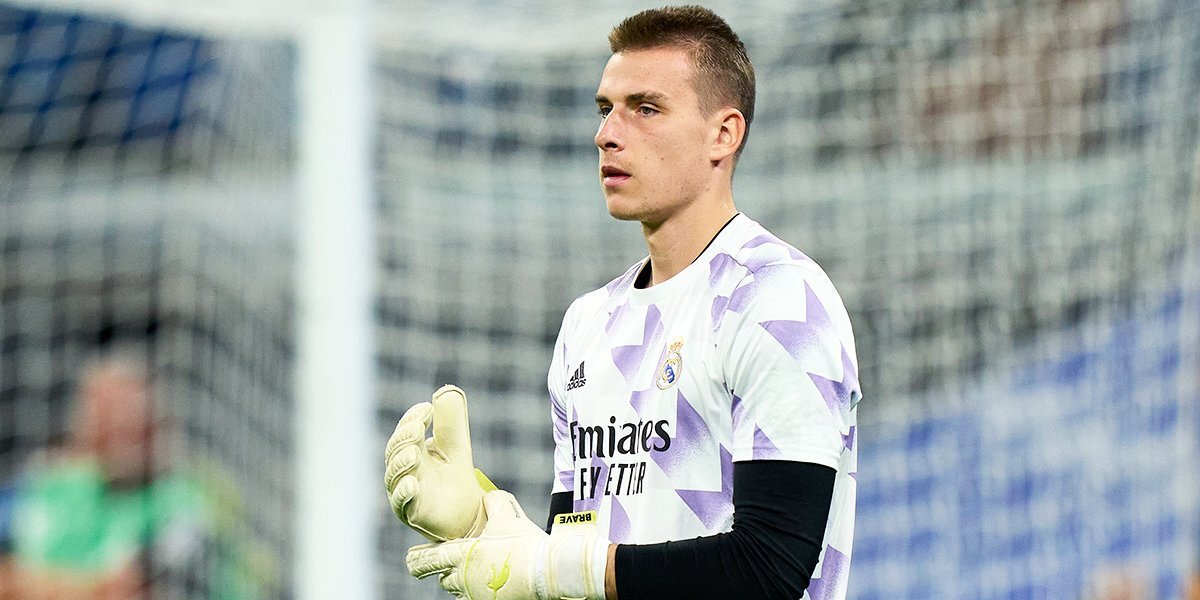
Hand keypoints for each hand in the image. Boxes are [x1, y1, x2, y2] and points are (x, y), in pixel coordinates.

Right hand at [385, 385, 491, 541]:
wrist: (469, 514)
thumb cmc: (456, 478)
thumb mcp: (457, 444)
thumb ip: (451, 420)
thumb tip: (446, 391)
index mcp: (411, 450)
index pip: (404, 432)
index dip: (412, 419)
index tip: (427, 408)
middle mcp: (403, 471)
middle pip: (395, 451)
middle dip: (404, 437)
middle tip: (418, 427)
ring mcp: (404, 492)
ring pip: (394, 476)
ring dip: (402, 462)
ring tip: (415, 453)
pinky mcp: (412, 513)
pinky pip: (401, 503)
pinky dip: (404, 492)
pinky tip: (413, 483)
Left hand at [406, 490, 608, 599]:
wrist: (547, 571)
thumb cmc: (524, 543)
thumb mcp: (506, 515)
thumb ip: (491, 502)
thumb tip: (485, 496)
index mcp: (461, 556)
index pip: (427, 560)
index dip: (417, 559)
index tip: (410, 558)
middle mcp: (463, 578)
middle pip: (442, 578)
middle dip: (444, 570)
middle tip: (446, 563)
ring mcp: (476, 594)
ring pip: (457, 589)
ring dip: (459, 580)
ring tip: (470, 570)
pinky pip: (475, 597)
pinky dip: (476, 589)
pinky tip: (488, 581)